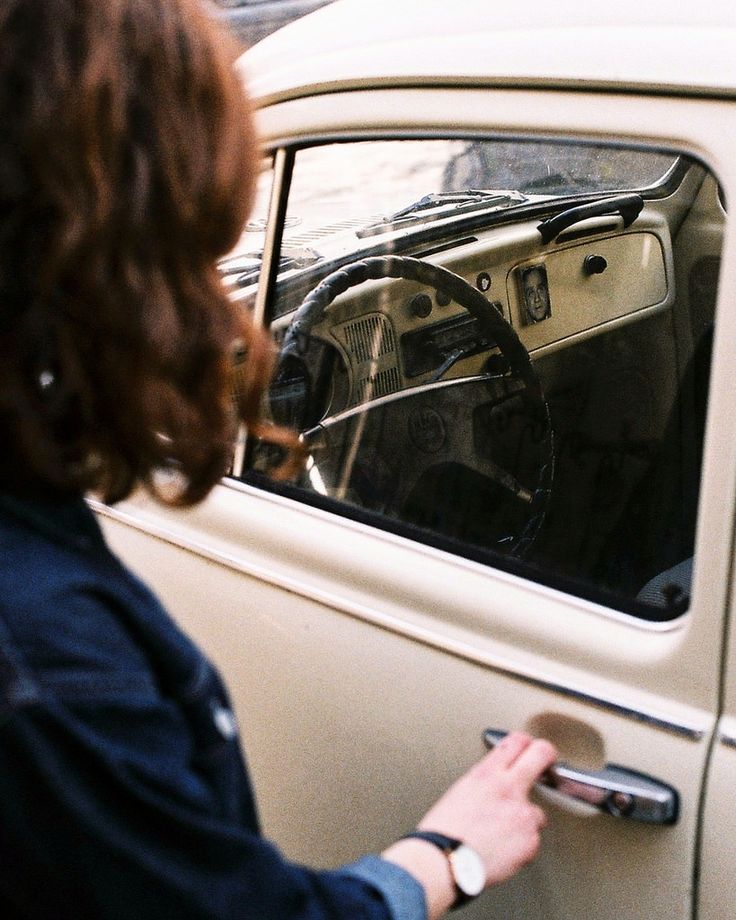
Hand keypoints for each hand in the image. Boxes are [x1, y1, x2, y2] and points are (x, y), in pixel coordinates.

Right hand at [382, 733, 556, 917]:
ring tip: (503, 834)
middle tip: (547, 761)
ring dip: (526, 821)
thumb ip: (485, 783)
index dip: (525, 742)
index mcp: (486, 773)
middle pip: (541, 754)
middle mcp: (508, 787)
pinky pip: (532, 840)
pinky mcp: (531, 839)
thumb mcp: (460, 792)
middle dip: (547, 755)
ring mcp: (522, 812)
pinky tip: (503, 850)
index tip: (529, 746)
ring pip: (538, 811)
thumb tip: (496, 784)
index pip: (515, 742)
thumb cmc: (444, 832)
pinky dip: (521, 847)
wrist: (445, 861)